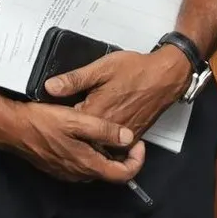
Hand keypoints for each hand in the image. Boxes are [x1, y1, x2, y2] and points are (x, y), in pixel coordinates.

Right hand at [0, 92, 145, 183]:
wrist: (11, 127)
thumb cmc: (43, 121)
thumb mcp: (77, 120)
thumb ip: (104, 130)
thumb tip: (128, 139)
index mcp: (86, 164)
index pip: (122, 175)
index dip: (136, 161)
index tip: (139, 143)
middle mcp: (77, 173)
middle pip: (109, 170)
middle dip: (122, 155)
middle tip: (126, 134)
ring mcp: (66, 171)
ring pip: (95, 166)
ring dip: (106, 152)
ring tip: (109, 131)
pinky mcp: (57, 165)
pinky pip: (81, 162)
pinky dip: (91, 151)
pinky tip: (87, 134)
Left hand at [45, 48, 192, 141]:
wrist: (166, 76)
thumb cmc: (136, 70)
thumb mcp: (102, 67)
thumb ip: (74, 79)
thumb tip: (50, 87)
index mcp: (96, 113)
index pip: (67, 127)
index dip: (58, 121)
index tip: (54, 115)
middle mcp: (108, 131)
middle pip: (82, 143)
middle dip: (72, 136)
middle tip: (67, 125)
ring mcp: (121, 138)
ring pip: (98, 149)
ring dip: (89, 143)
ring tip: (82, 132)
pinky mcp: (132, 138)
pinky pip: (114, 150)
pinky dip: (106, 144)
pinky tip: (101, 133)